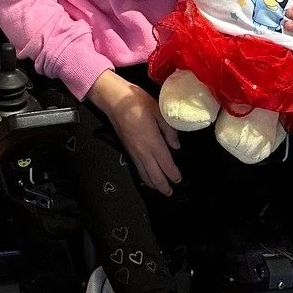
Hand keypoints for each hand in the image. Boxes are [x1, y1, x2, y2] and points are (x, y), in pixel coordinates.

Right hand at [89, 70, 180, 194]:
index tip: (179, 180)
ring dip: (153, 184)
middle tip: (171, 192)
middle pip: (154, 175)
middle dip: (163, 186)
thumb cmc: (136, 101)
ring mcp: (134, 152)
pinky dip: (144, 177)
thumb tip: (176, 145)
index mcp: (152, 140)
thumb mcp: (158, 110)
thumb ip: (169, 129)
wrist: (113, 100)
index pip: (165, 164)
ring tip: (161, 190)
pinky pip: (138, 169)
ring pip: (144, 175)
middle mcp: (142, 150)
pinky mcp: (127, 150)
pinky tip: (148, 178)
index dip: (173, 174)